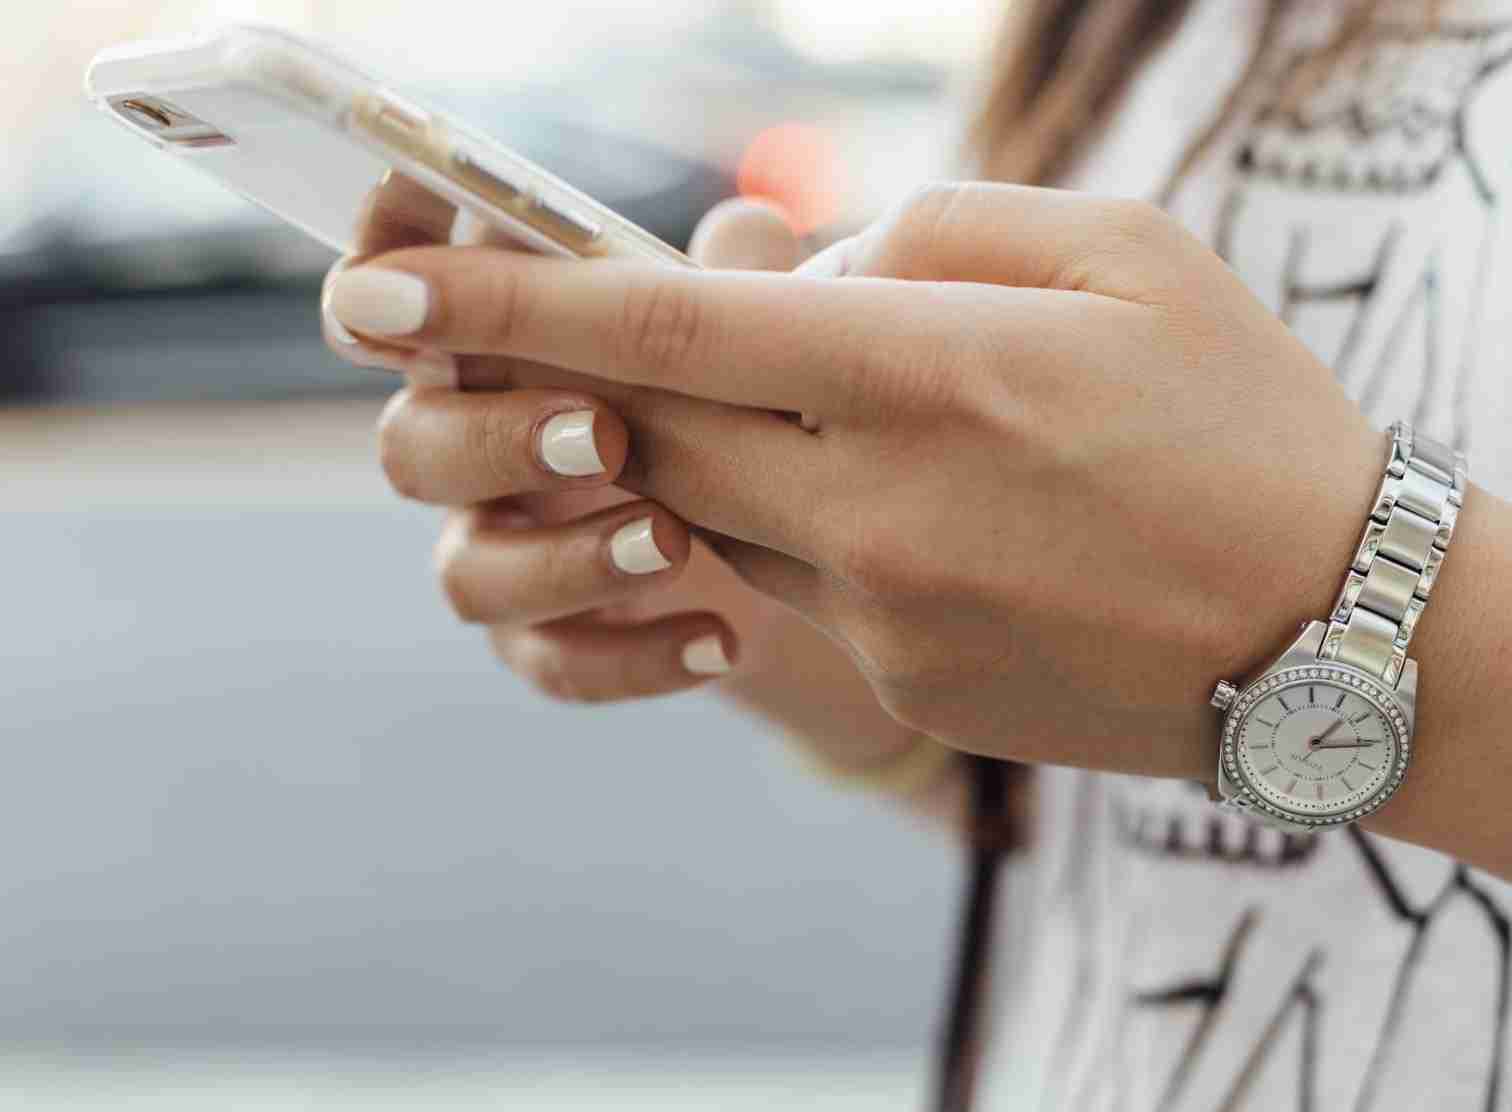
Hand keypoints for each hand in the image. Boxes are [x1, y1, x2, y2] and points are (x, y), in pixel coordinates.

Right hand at [323, 191, 808, 699]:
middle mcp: (477, 447)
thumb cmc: (751, 401)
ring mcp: (506, 550)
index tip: (408, 257)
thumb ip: (742, 283)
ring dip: (563, 558)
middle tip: (606, 434)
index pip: (400, 299)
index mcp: (498, 348)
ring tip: (674, 542)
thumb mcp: (758, 335)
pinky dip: (631, 657)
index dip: (381, 268)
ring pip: (467, 574)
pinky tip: (721, 639)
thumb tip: (749, 229)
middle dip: (495, 438)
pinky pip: (551, 663)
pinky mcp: (551, 638)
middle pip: (412, 446)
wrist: (803, 547)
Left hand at [324, 182, 1384, 782]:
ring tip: (838, 408)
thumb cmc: (1245, 417)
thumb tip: (799, 267)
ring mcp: (881, 615)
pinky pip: (792, 583)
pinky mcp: (899, 682)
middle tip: (574, 333)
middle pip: (648, 430)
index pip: (663, 331)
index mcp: (933, 373)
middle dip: (585, 377)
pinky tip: (921, 506)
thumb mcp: (1122, 253)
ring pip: (712, 510)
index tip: (377, 291)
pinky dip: (803, 520)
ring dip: (716, 446)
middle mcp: (880, 506)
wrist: (1334, 632)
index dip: (504, 304)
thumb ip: (933, 232)